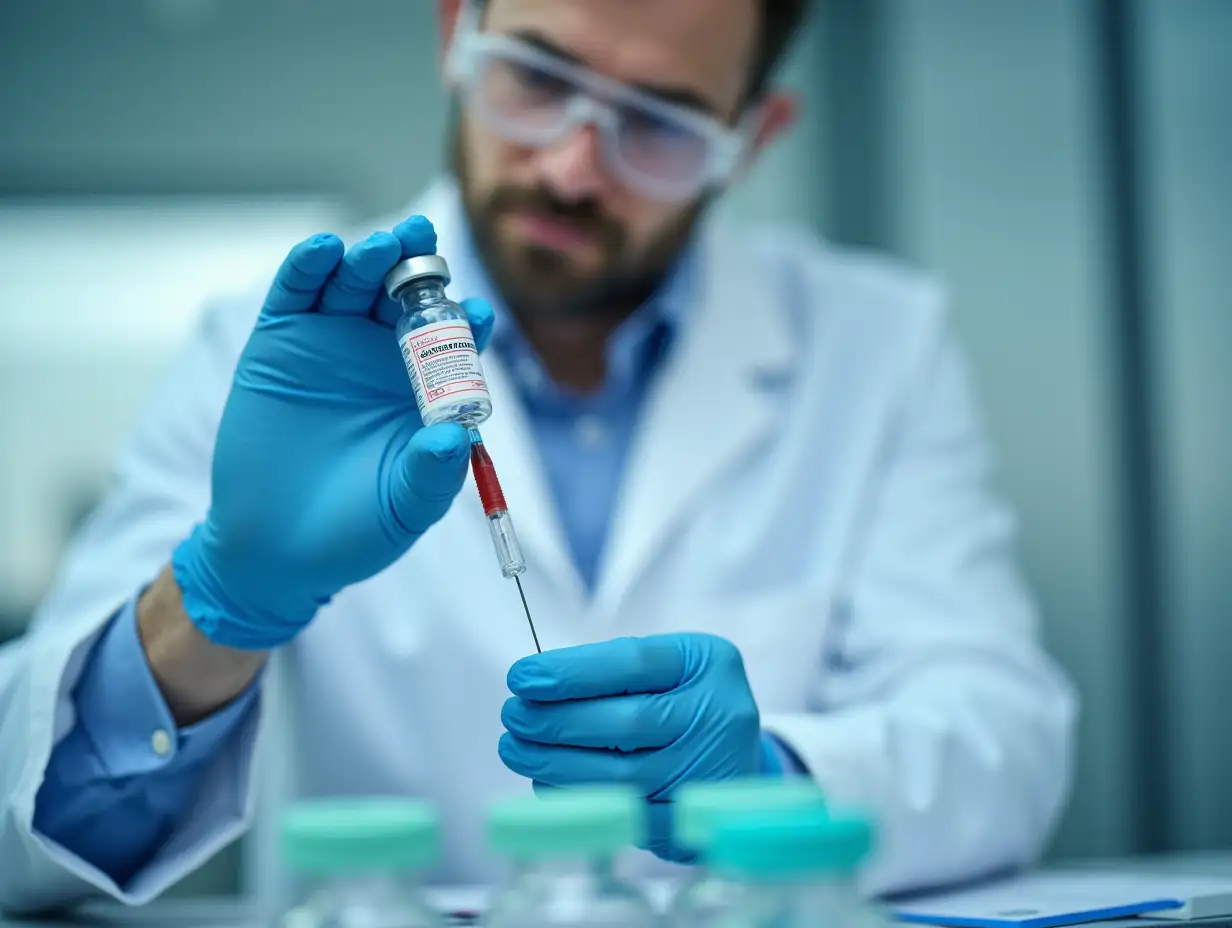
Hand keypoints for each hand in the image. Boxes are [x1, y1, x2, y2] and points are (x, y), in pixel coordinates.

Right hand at [171, 216, 493, 649]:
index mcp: (424, 388)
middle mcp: (381, 355)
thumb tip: (457, 437)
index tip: (477, 315)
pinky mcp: (280, 342)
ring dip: (370, 258)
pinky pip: (297, 294)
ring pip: (355, 283)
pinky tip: (325, 249)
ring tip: (385, 247)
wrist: (278, 550)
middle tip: (426, 241)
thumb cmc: (355, 530)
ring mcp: (330, 343)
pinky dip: (309, 266)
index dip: (466, 324)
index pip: (455, 343)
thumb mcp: (404, 508)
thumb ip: (432, 475)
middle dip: (419, 265)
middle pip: (406, 295)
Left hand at [498, 633, 780, 860]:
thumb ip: (611, 669)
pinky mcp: (693, 820)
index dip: (571, 672)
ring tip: (516, 748)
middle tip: (514, 716)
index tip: (521, 677)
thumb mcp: (665, 665)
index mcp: (708, 664)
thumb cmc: (682, 699)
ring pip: (621, 775)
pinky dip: (577, 800)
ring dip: (556, 764)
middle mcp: (719, 717)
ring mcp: (710, 772)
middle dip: (557, 721)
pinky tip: (545, 784)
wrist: (736, 755)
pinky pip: (626, 816)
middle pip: (627, 723)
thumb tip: (536, 684)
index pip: (633, 664)